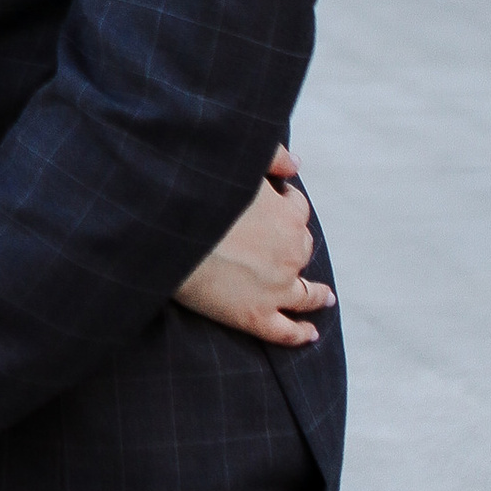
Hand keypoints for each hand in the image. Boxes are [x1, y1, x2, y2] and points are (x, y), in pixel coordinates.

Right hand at [176, 150, 332, 347]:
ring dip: (317, 296)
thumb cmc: (199, 192)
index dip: (286, 206)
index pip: (296, 209)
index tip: (278, 207)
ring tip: (324, 298)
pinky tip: (310, 334)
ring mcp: (276, 288)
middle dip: (296, 246)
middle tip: (281, 247)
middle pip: (302, 247)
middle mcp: (290, 252)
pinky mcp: (255, 316)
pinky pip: (286, 330)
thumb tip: (297, 164)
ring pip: (306, 294)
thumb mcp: (240, 163)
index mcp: (287, 215)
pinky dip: (301, 333)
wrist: (166, 232)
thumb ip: (274, 156)